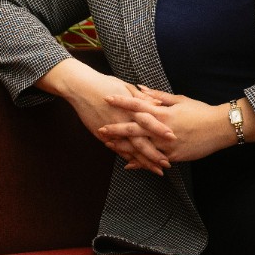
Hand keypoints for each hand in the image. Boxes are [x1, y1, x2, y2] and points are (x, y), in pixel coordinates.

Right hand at [37, 61, 175, 174]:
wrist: (81, 88)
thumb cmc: (105, 84)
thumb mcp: (126, 87)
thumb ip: (143, 98)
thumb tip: (158, 103)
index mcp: (131, 107)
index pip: (150, 120)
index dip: (161, 130)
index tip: (174, 139)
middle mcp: (123, 120)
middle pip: (141, 141)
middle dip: (154, 154)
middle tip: (167, 164)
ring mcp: (113, 130)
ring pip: (130, 149)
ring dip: (143, 161)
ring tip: (156, 170)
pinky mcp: (103, 134)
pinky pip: (117, 149)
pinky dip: (127, 158)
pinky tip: (136, 166)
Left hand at [98, 86, 236, 164]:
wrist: (219, 128)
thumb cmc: (200, 111)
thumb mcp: (179, 100)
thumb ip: (158, 96)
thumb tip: (140, 88)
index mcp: (164, 113)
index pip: (138, 105)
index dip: (122, 102)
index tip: (107, 98)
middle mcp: (162, 129)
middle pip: (134, 129)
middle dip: (116, 129)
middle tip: (100, 128)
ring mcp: (167, 144)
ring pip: (141, 147)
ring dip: (124, 147)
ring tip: (109, 146)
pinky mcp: (173, 156)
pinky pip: (153, 160)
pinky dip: (140, 162)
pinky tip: (128, 164)